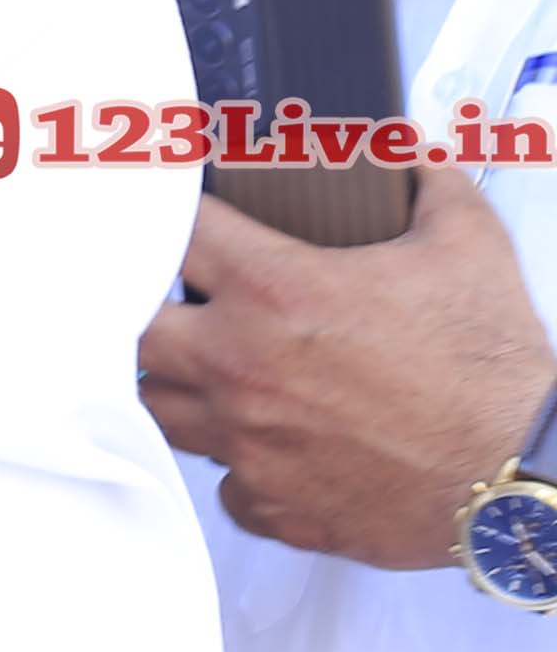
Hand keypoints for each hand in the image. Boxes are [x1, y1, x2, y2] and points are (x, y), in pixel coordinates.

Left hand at [144, 169, 547, 567]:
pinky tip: (269, 444)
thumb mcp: (470, 246)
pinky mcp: (270, 502)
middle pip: (134, 330)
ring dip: (180, 386)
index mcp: (275, 292)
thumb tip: (408, 148)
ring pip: (160, 409)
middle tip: (187, 305)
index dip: (173, 217)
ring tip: (216, 372)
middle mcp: (240, 366)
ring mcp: (247, 441)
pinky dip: (238, 464)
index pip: (176, 232)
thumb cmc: (494, 370)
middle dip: (147, 311)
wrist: (520, 477)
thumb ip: (427, 183)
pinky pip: (222, 482)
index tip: (183, 218)